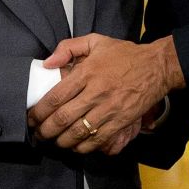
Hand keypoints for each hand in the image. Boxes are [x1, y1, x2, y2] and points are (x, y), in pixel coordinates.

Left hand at [27, 33, 183, 153]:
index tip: (31, 118)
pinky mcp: (121, 121)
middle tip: (38, 134)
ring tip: (53, 141)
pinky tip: (75, 146)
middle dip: (45, 130)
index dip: (39, 111)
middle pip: (63, 118)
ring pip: (78, 132)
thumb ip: (68, 48)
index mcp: (87, 72)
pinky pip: (97, 140)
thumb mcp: (95, 41)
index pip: (56, 97)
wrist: (156, 67)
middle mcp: (95, 92)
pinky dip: (83, 147)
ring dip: (61, 141)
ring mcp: (109, 109)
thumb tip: (48, 63)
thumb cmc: (124, 54)